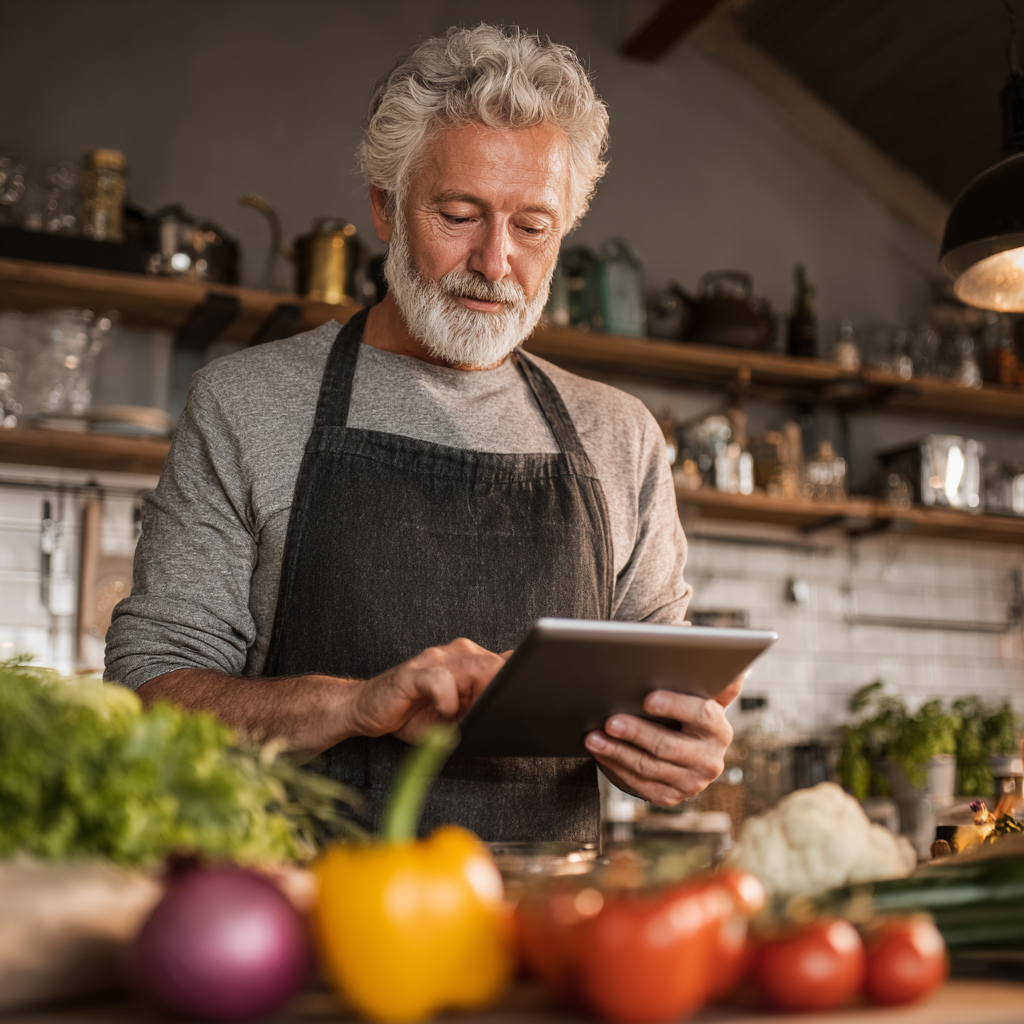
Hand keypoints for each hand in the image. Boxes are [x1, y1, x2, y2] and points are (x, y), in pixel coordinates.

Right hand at [342, 638, 507, 743]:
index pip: (505, 662)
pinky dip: (447, 700)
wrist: (366, 709)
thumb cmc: (413, 714)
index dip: (518, 683)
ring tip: (470, 715)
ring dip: (479, 697)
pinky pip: (440, 679)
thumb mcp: (456, 715)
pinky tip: (443, 713)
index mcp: (469, 660)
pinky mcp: (413, 673)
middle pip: (497, 664)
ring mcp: (434, 660)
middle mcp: (455, 654)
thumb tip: (514, 712)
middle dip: (503, 691)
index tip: (527, 703)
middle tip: (498, 713)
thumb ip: (480, 707)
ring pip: (475, 667)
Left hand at [584, 672, 745, 806]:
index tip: (648, 698)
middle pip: (668, 746)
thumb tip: (705, 644)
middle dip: (636, 732)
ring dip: (617, 751)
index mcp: (718, 728)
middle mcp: (710, 759)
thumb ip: (701, 672)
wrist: (683, 746)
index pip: (701, 714)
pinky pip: (640, 785)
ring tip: (593, 737)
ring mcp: (691, 782)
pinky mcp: (671, 796)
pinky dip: (616, 767)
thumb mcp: (698, 692)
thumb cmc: (683, 709)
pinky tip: (600, 752)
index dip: (675, 706)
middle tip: (610, 721)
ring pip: (649, 767)